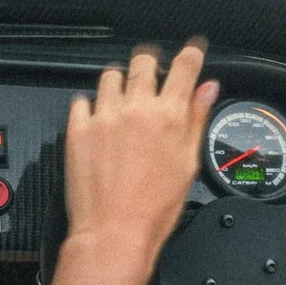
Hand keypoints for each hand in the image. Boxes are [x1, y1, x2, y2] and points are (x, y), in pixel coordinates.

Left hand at [60, 42, 220, 282]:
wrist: (114, 232)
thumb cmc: (153, 209)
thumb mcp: (188, 163)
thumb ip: (196, 119)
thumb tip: (208, 90)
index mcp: (168, 116)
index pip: (184, 67)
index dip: (190, 54)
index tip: (191, 52)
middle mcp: (135, 109)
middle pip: (143, 62)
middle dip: (150, 64)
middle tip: (151, 77)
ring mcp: (104, 116)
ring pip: (110, 76)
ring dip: (119, 83)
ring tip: (122, 103)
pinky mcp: (78, 128)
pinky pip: (82, 100)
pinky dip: (91, 106)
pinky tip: (99, 122)